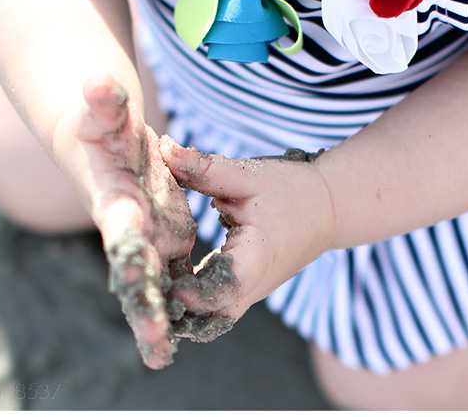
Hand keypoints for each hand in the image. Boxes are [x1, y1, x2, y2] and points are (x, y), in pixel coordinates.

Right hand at [53, 76, 196, 368]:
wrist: (96, 146)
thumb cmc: (97, 129)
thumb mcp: (102, 113)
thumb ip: (102, 102)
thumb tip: (96, 82)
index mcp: (114, 199)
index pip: (120, 227)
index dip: (127, 249)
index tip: (135, 278)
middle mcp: (127, 226)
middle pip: (134, 271)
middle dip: (143, 307)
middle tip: (156, 349)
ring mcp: (144, 236)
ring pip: (150, 283)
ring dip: (155, 318)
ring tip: (162, 356)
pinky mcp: (160, 236)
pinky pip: (167, 273)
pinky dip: (167, 302)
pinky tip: (172, 338)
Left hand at [160, 141, 335, 332]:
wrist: (327, 209)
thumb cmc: (291, 190)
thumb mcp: (249, 175)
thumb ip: (205, 167)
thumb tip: (163, 148)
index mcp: (257, 257)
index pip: (226, 288)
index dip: (195, 293)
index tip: (166, 285)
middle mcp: (253, 286)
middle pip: (211, 316)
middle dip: (176, 310)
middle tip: (140, 289)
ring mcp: (249, 294)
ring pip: (210, 318)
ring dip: (179, 308)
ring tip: (143, 286)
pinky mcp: (242, 292)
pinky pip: (213, 308)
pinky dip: (188, 301)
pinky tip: (160, 281)